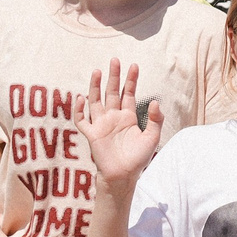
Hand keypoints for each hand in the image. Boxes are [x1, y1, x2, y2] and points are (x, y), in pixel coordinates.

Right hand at [77, 61, 161, 192]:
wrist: (124, 176)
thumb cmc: (138, 159)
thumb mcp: (152, 137)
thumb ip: (156, 120)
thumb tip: (156, 101)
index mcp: (128, 117)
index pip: (128, 94)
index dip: (130, 80)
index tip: (133, 65)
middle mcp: (113, 118)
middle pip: (112, 92)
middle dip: (113, 77)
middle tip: (115, 60)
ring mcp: (101, 125)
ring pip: (96, 101)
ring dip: (96, 87)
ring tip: (97, 71)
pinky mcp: (92, 135)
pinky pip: (82, 120)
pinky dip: (79, 110)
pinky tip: (81, 98)